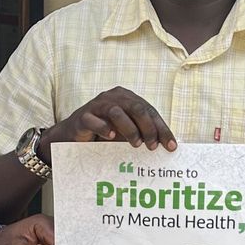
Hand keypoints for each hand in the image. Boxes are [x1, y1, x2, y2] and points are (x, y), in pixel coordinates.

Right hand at [40, 86, 176, 159]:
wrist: (74, 135)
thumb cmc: (104, 133)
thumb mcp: (127, 133)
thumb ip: (143, 134)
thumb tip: (167, 147)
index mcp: (128, 98)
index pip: (150, 111)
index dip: (162, 128)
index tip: (171, 147)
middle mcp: (114, 97)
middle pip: (136, 108)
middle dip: (148, 128)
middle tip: (152, 146)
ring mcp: (97, 105)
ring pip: (117, 111)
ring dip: (130, 129)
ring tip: (136, 144)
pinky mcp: (83, 116)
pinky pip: (94, 120)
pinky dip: (104, 128)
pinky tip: (111, 137)